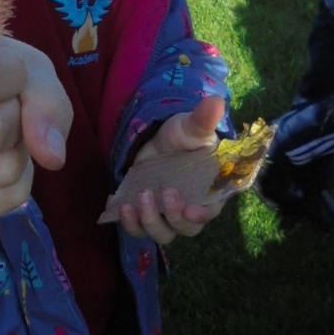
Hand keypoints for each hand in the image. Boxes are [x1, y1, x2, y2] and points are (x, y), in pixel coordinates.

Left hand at [118, 96, 226, 244]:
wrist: (158, 141)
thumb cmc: (183, 136)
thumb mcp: (190, 127)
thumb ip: (202, 120)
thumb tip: (215, 101)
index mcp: (209, 192)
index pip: (210, 212)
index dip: (201, 215)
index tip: (189, 210)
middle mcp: (190, 210)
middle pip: (184, 229)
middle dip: (171, 216)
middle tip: (160, 192)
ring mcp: (167, 215)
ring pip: (160, 233)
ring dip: (147, 222)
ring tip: (134, 202)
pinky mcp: (146, 214)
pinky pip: (137, 228)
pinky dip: (126, 221)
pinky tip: (117, 203)